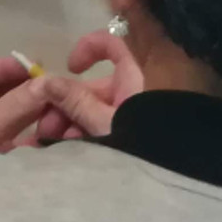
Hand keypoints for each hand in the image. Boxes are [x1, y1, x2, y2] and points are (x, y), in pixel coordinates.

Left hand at [0, 57, 61, 153]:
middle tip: (51, 85)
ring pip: (12, 118)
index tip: (32, 64)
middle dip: (24, 90)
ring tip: (57, 104)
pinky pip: (21, 141)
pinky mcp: (0, 163)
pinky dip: (38, 134)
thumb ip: (16, 104)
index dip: (3, 67)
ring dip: (34, 110)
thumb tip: (48, 81)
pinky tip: (57, 127)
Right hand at [28, 30, 145, 141]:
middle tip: (44, 127)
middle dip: (66, 104)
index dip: (88, 48)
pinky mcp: (132, 135)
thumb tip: (43, 81)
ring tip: (50, 144)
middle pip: (93, 87)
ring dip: (71, 123)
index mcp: (134, 76)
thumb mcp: (105, 122)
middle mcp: (133, 91)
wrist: (178, 176)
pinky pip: (104, 128)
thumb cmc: (146, 141)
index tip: (70, 68)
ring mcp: (133, 114)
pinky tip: (67, 152)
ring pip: (95, 110)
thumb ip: (74, 101)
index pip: (112, 44)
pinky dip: (86, 136)